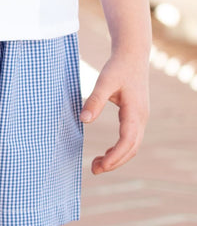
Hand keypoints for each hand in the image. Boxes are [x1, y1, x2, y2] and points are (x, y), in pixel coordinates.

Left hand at [80, 47, 149, 173]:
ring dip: (117, 157)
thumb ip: (94, 101)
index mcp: (135, 112)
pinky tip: (107, 153)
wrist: (132, 55)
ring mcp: (141, 118)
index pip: (127, 142)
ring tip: (97, 165)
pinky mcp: (136, 115)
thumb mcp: (104, 82)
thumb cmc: (117, 68)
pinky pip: (131, 138)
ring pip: (132, 145)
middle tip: (94, 170)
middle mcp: (141, 118)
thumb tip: (83, 121)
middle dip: (115, 162)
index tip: (100, 166)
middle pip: (131, 148)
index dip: (114, 156)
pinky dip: (120, 149)